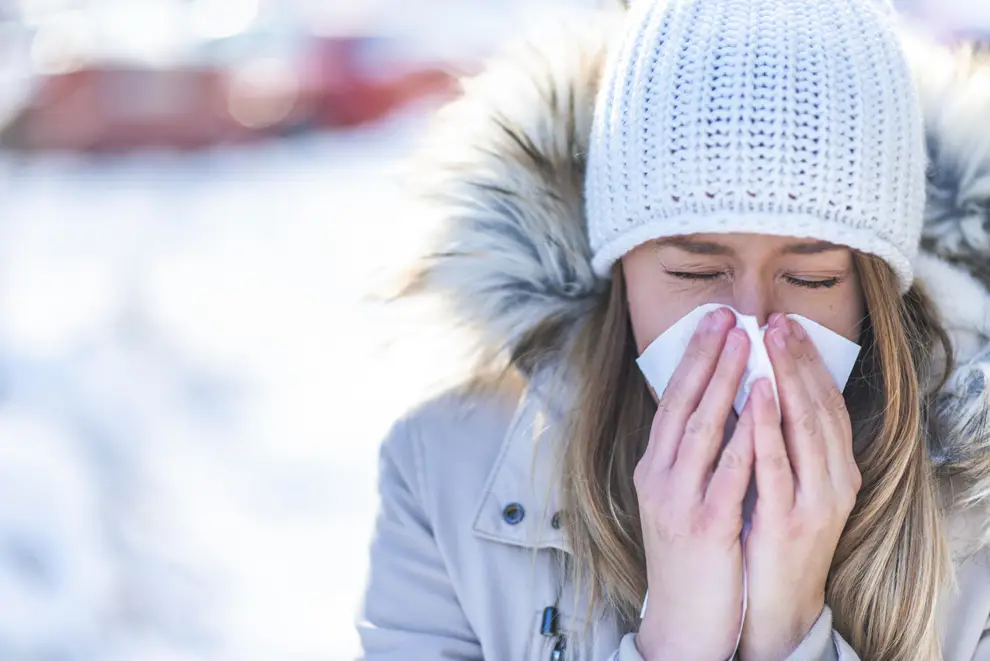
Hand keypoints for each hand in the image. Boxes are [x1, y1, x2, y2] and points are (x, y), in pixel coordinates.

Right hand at [634, 307, 753, 660]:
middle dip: (708, 356)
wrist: (683, 618)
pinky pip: (727, 474)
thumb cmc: (689, 556)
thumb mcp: (676, 498)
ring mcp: (680, 501)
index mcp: (653, 468)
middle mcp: (660, 478)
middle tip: (728, 315)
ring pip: (701, 429)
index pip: (671, 401)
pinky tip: (758, 407)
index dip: (692, 359)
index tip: (714, 322)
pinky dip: (743, 436)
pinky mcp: (706, 526)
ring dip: (725, 382)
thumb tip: (711, 406)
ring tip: (746, 344)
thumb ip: (688, 457)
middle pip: (682, 404)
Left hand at [738, 315, 861, 660]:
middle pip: (818, 405)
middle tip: (776, 318)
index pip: (825, 402)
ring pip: (805, 427)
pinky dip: (768, 426)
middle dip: (798, 358)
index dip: (807, 361)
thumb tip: (758, 387)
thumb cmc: (774, 536)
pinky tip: (757, 393)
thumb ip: (783, 441)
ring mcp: (815, 500)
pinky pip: (777, 464)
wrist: (776, 604)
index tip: (784, 323)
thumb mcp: (789, 483)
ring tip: (768, 339)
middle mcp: (835, 479)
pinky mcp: (789, 520)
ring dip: (787, 378)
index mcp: (835, 468)